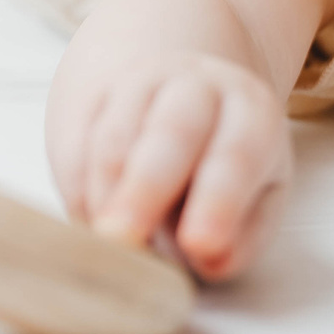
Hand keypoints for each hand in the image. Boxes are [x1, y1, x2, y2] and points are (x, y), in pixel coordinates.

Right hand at [51, 49, 289, 280]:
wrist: (172, 72)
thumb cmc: (221, 156)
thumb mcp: (258, 191)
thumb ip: (244, 233)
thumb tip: (213, 261)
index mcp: (250, 112)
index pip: (238, 155)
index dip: (219, 202)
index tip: (202, 246)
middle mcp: (196, 89)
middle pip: (171, 132)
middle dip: (146, 190)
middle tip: (126, 239)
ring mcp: (136, 87)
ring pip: (113, 138)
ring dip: (105, 196)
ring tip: (106, 243)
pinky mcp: (86, 98)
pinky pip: (76, 144)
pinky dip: (79, 191)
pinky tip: (91, 223)